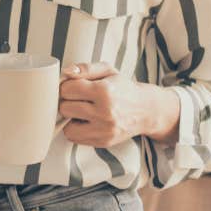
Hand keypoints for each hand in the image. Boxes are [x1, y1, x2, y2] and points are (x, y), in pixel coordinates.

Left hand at [58, 62, 180, 146]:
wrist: (146, 110)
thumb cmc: (124, 89)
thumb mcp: (108, 71)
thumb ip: (85, 68)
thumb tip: (66, 73)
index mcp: (105, 91)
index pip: (67, 89)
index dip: (67, 87)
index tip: (73, 87)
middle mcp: (105, 112)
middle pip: (65, 108)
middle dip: (68, 102)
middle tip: (78, 99)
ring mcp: (104, 129)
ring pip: (67, 127)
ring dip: (71, 119)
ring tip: (82, 111)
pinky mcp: (103, 141)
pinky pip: (75, 138)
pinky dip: (77, 130)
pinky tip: (87, 121)